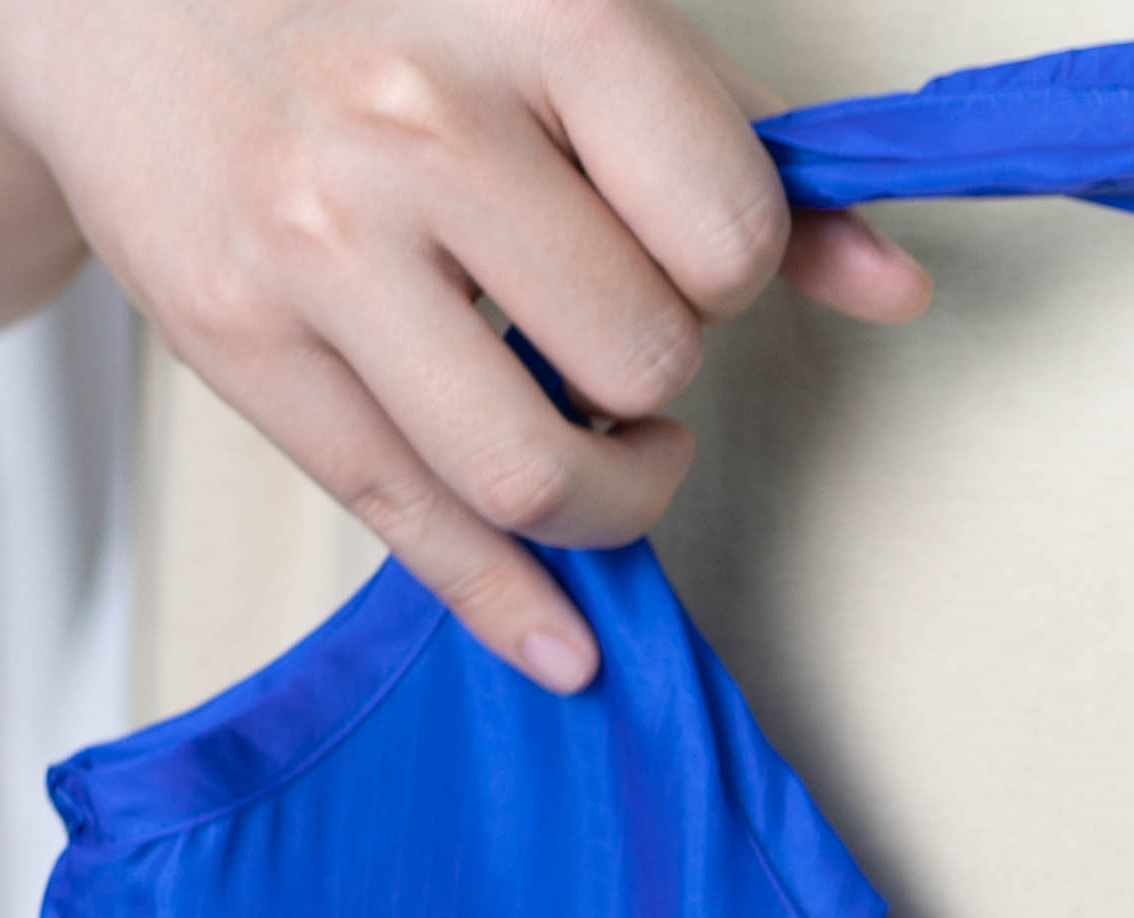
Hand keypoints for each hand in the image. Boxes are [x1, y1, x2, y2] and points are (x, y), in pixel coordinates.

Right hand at [0, 0, 933, 685]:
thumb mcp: (557, 13)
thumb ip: (735, 144)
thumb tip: (892, 284)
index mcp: (532, 10)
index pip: (723, 234)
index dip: (731, 272)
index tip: (687, 254)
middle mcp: (418, 125)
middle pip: (639, 362)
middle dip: (657, 376)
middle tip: (613, 335)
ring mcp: (318, 244)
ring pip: (534, 475)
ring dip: (607, 502)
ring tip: (603, 454)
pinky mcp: (240, 344)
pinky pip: (413, 526)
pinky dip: (511, 608)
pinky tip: (563, 639)